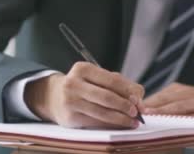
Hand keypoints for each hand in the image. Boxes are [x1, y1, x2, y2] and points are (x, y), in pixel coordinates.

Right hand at [24, 62, 144, 128]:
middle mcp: (73, 83)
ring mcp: (70, 101)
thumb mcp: (97, 78)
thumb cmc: (83, 86)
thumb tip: (139, 96)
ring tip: (132, 122)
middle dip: (126, 106)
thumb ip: (119, 83)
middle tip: (137, 113)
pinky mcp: (70, 118)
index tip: (140, 100)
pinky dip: (111, 125)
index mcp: (83, 68)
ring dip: (121, 119)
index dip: (129, 91)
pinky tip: (120, 125)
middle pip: (107, 97)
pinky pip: (95, 122)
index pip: (112, 80)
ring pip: (102, 112)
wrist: (53, 97)